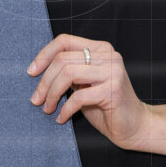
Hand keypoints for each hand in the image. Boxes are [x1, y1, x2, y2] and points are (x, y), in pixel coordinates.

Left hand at [27, 33, 147, 149]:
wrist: (134, 126)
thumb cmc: (104, 105)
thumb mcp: (83, 83)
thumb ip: (68, 71)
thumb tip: (37, 70)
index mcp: (100, 48)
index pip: (64, 41)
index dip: (44, 55)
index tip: (31, 73)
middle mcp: (108, 55)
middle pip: (62, 60)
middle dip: (44, 82)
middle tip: (36, 100)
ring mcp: (112, 71)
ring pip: (68, 74)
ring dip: (51, 94)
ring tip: (47, 108)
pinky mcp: (113, 90)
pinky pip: (78, 96)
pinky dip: (65, 109)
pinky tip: (62, 118)